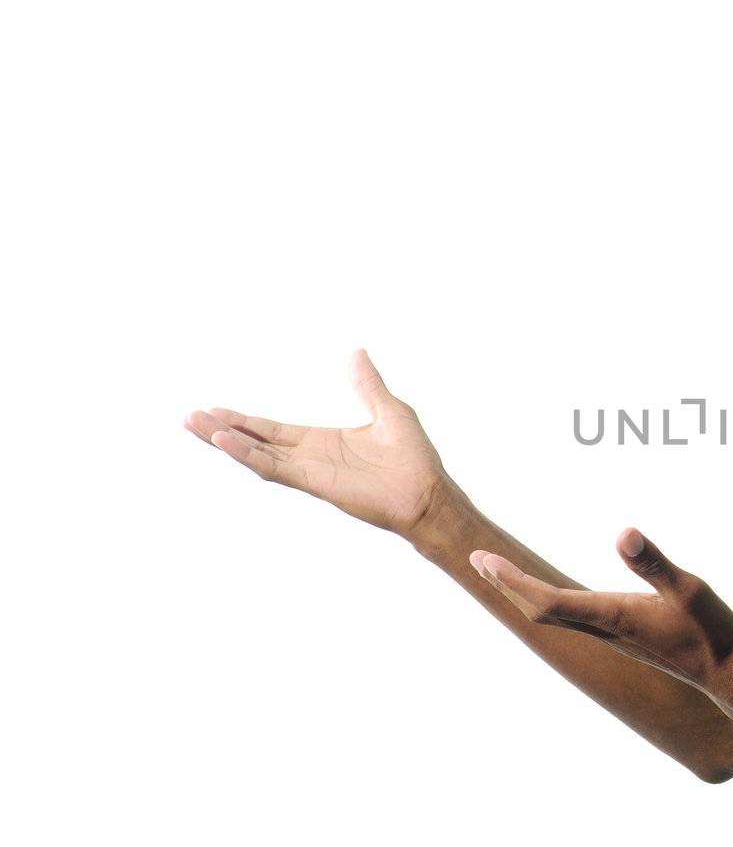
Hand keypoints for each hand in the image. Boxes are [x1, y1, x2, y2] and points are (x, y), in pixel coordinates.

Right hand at [184, 350, 452, 536]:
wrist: (427, 493)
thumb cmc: (413, 459)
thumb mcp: (388, 410)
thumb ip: (366, 384)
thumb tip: (357, 353)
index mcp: (321, 442)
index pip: (272, 430)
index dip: (244, 420)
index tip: (216, 410)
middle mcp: (309, 457)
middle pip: (255, 441)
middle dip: (223, 429)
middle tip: (190, 417)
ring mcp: (309, 470)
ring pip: (256, 454)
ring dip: (225, 440)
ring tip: (195, 425)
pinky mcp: (314, 482)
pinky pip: (273, 467)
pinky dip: (247, 454)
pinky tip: (225, 440)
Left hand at [469, 528, 732, 688]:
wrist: (726, 674)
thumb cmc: (710, 631)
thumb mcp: (688, 589)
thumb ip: (655, 563)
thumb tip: (623, 533)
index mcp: (611, 616)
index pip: (546, 601)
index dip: (513, 580)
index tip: (484, 559)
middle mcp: (603, 629)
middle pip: (539, 610)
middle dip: (506, 584)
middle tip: (478, 559)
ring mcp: (611, 634)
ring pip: (552, 616)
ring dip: (523, 593)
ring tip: (500, 571)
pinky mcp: (621, 635)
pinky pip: (570, 618)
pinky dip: (547, 601)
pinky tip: (551, 593)